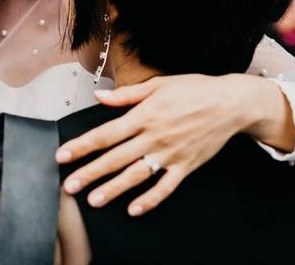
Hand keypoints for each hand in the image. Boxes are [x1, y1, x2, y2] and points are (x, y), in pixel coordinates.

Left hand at [56, 74, 287, 215]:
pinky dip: (150, 200)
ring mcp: (170, 154)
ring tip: (93, 200)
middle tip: (69, 186)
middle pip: (115, 158)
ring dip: (113, 189)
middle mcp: (154, 137)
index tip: (63, 155)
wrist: (231, 104)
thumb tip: (99, 97)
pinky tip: (134, 210)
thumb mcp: (158, 85)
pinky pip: (165, 187)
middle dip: (90, 173)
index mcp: (144, 115)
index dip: (82, 145)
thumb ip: (126, 95)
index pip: (106, 134)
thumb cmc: (193, 89)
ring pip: (136, 176)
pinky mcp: (186, 166)